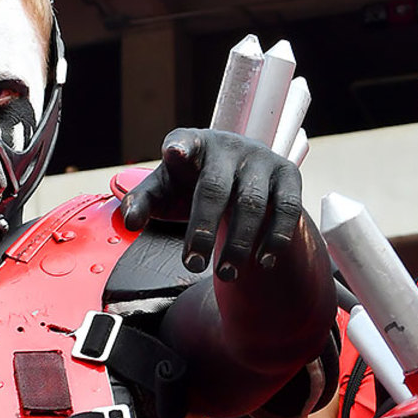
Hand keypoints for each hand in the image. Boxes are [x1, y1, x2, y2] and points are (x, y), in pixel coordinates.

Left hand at [124, 128, 302, 281]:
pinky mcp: (287, 173)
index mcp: (192, 144)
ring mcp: (261, 158)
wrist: (238, 176)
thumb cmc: (189, 186)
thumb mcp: (163, 192)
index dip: (180, 147)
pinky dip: (276, 237)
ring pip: (252, 203)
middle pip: (214, 188)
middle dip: (202, 230)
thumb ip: (141, 203)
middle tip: (191, 265)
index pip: (183, 141)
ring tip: (226, 275)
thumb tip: (130, 222)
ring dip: (238, 243)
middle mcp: (228, 146)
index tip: (174, 153)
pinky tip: (262, 262)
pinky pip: (287, 207)